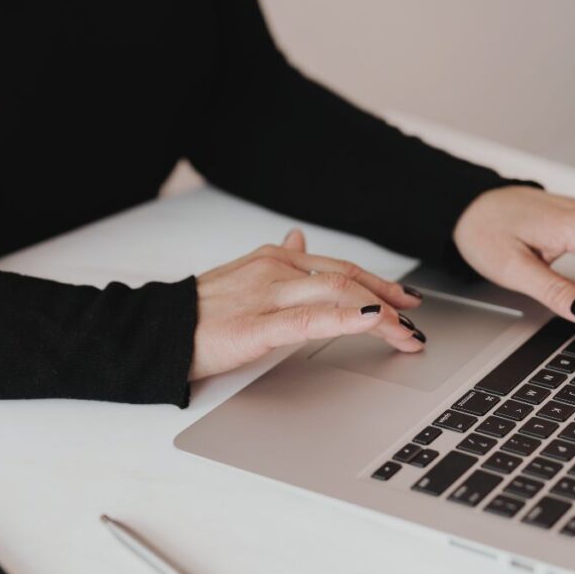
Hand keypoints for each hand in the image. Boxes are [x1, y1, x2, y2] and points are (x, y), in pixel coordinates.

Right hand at [189, 230, 424, 380]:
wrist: (157, 331)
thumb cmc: (198, 312)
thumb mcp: (242, 276)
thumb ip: (276, 259)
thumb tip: (298, 238)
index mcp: (274, 258)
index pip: (339, 268)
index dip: (378, 283)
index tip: (404, 299)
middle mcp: (276, 269)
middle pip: (347, 280)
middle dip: (390, 300)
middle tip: (417, 320)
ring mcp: (267, 294)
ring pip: (338, 296)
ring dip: (382, 315)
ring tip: (407, 334)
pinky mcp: (257, 325)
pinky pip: (310, 319)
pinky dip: (348, 319)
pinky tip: (373, 322)